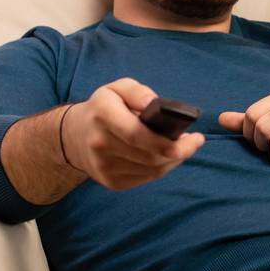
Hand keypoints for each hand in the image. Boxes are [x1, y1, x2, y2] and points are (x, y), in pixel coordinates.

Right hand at [62, 78, 203, 190]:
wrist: (74, 135)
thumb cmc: (104, 108)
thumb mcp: (117, 88)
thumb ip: (137, 92)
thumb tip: (154, 104)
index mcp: (103, 116)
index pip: (138, 134)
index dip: (168, 141)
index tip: (194, 137)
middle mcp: (100, 144)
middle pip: (150, 157)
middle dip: (180, 152)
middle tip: (195, 141)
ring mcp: (104, 167)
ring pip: (152, 170)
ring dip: (174, 160)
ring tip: (184, 147)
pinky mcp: (111, 181)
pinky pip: (146, 178)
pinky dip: (163, 168)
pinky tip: (167, 157)